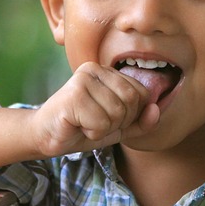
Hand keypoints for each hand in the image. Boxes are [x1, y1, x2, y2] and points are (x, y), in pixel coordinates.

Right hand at [32, 62, 159, 156]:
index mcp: (108, 72)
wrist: (47, 137)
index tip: (107, 118)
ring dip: (103, 129)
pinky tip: (77, 125)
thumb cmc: (83, 128)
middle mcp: (95, 69)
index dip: (131, 115)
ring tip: (85, 123)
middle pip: (131, 101)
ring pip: (116, 113)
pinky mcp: (73, 94)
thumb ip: (141, 121)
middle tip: (96, 122)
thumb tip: (156, 109)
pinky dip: (92, 132)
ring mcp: (83, 79)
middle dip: (118, 122)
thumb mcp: (118, 128)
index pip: (143, 94)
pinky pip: (101, 122)